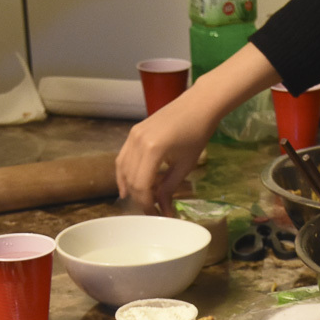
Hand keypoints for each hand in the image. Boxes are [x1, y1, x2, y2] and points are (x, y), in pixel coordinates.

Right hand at [116, 91, 217, 214]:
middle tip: (149, 210)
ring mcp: (133, 135)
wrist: (197, 105)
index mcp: (152, 150)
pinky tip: (126, 186)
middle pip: (130, 179)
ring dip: (129, 187)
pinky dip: (123, 173)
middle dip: (139, 197)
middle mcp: (137, 142)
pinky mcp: (133, 132)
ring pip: (122, 168)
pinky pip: (123, 157)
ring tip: (138, 200)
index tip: (154, 214)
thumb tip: (164, 211)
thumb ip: (170, 188)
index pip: (141, 185)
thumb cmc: (196, 134)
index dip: (146, 203)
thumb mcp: (185, 165)